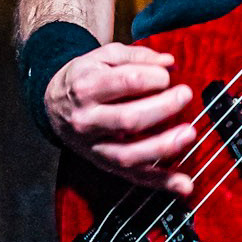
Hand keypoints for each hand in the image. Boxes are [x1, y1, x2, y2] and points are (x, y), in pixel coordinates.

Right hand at [45, 42, 196, 195]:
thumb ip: (136, 56)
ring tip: (188, 134)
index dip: (152, 77)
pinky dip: (161, 183)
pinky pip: (134, 177)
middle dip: (163, 108)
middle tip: (185, 94)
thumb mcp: (102, 56)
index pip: (124, 83)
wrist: (53, 105)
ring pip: (130, 155)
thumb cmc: (85, 78)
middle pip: (129, 120)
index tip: (166, 75)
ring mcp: (95, 146)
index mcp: (86, 88)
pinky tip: (184, 185)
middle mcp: (87, 120)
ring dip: (163, 147)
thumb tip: (168, 62)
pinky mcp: (105, 164)